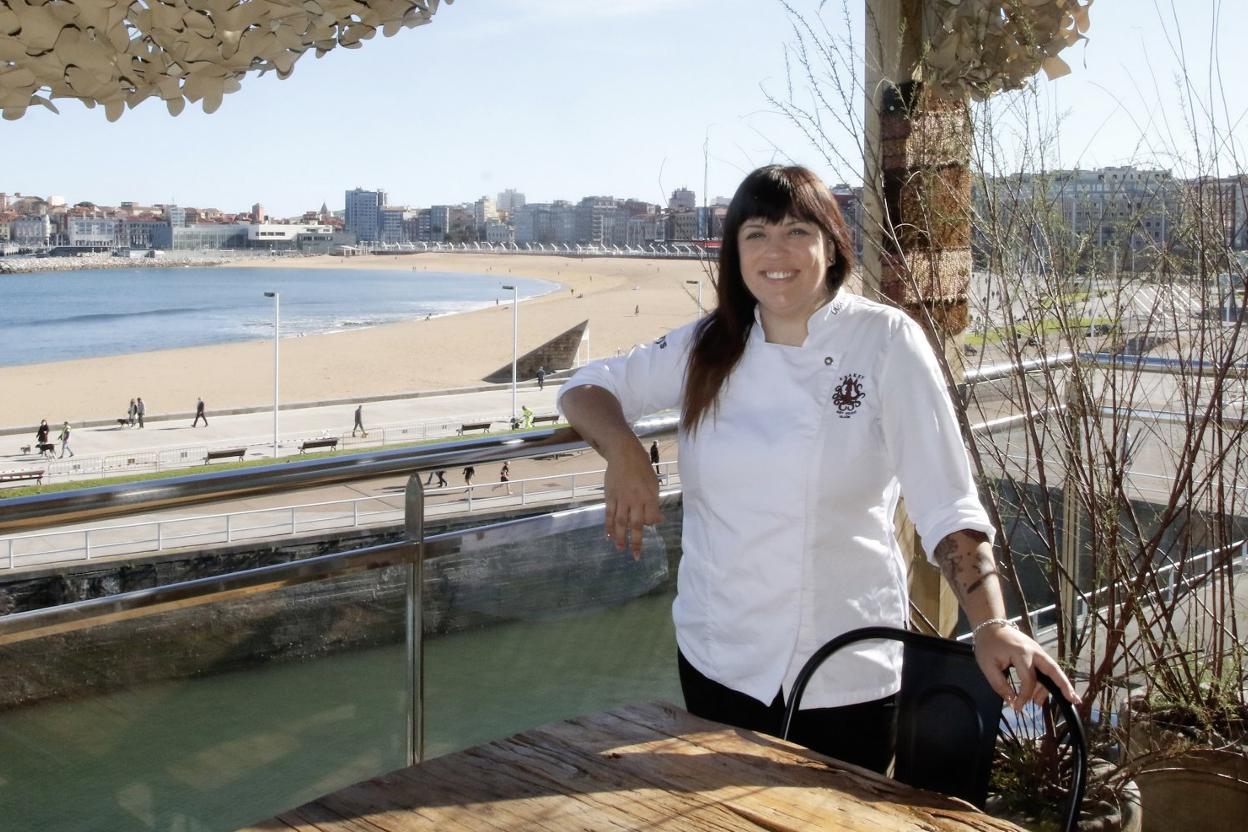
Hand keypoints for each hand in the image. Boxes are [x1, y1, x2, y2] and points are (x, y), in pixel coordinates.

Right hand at [603, 441, 662, 559]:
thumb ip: (654, 504)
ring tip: (620, 549)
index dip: (649, 526)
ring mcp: (621, 499)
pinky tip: (608, 536)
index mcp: (649, 497)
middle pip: (635, 524)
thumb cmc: (642, 469)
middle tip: (635, 556)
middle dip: (635, 542)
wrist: (624, 454)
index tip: (648, 530)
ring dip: (620, 537)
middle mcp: (635, 500)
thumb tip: (657, 521)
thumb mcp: (654, 484)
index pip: (650, 518)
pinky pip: (609, 514)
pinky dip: (608, 526)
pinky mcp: (610, 497)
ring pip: (620, 522)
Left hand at [973, 624, 1080, 710]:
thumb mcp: (987, 666)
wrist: (990, 626)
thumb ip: (999, 685)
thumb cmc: (988, 646)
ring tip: (1039, 702)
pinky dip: (1046, 681)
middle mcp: (1035, 651)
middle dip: (1065, 686)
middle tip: (1074, 701)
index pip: (1029, 680)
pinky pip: (1046, 668)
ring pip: (1052, 670)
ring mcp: (1038, 651)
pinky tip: (1040, 694)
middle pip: (1054, 670)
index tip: (1017, 707)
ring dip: (1051, 687)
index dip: (1024, 696)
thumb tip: (1012, 701)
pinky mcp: (1037, 652)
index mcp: (1022, 653)